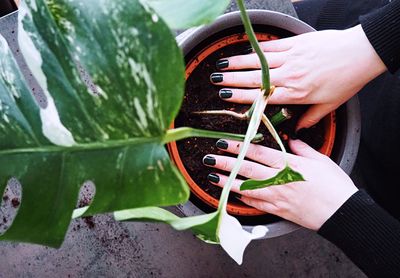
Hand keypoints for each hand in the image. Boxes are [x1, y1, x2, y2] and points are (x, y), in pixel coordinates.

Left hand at [203, 139, 357, 230]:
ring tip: (213, 177)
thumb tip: (290, 139)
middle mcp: (278, 179)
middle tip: (209, 159)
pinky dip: (244, 199)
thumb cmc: (334, 185)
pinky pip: (256, 204)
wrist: (341, 212)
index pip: (257, 152)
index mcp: (288, 164)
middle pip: (246, 169)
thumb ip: (302, 149)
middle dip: (225, 163)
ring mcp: (276, 196)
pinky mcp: (278, 210)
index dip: (238, 147)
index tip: (223, 142)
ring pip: (246, 187)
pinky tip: (234, 194)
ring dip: (228, 182)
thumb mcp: (321, 160)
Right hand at [210, 25, 386, 128]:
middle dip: (231, 79)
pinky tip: (245, 51)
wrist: (360, 53)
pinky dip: (255, 50)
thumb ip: (309, 118)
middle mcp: (289, 76)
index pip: (261, 96)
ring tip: (221, 65)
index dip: (241, 97)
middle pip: (254, 78)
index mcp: (295, 94)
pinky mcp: (295, 43)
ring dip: (238, 63)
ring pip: (258, 61)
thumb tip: (295, 130)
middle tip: (215, 80)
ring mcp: (291, 57)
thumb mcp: (328, 105)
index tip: (226, 96)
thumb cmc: (346, 80)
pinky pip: (271, 47)